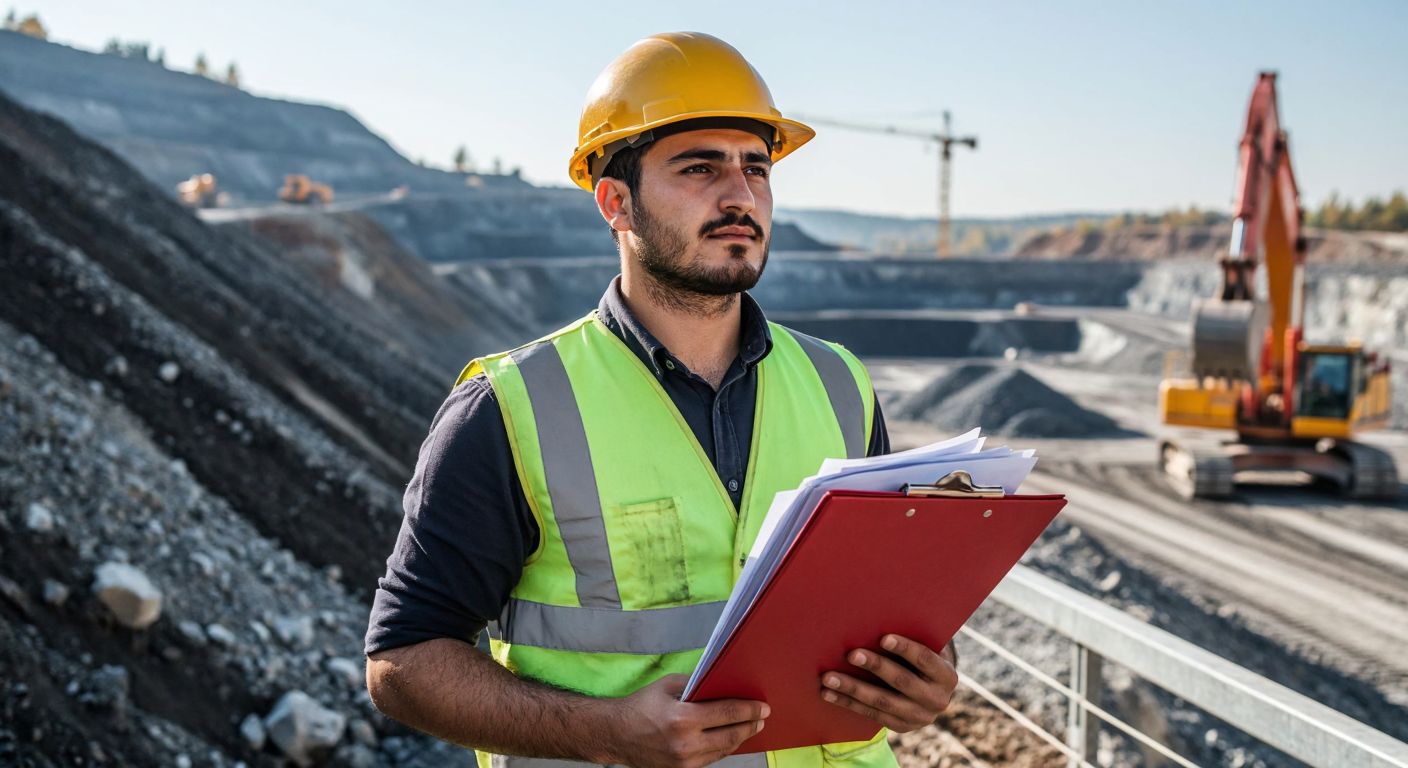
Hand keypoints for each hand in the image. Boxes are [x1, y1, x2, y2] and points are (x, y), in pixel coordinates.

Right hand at [605, 674, 768, 767]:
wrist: (616, 735)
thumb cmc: (642, 706)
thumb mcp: (669, 685)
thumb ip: (698, 684)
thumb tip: (725, 684)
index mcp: (682, 719)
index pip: (726, 713)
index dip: (749, 710)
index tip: (764, 707)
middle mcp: (685, 744)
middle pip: (731, 735)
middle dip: (751, 726)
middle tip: (763, 717)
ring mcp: (684, 761)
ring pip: (724, 750)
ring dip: (740, 738)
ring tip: (751, 727)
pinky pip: (711, 759)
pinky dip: (724, 747)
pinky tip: (731, 738)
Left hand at [819, 635, 956, 731]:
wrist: (931, 691)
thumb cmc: (921, 656)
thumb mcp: (927, 646)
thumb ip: (913, 635)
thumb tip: (879, 614)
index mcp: (946, 675)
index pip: (926, 659)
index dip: (906, 648)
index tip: (884, 638)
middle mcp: (937, 700)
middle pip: (902, 682)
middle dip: (876, 666)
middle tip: (851, 654)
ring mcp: (919, 717)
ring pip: (882, 702)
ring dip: (853, 689)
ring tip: (829, 677)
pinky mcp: (901, 727)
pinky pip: (871, 715)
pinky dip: (848, 703)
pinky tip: (828, 693)